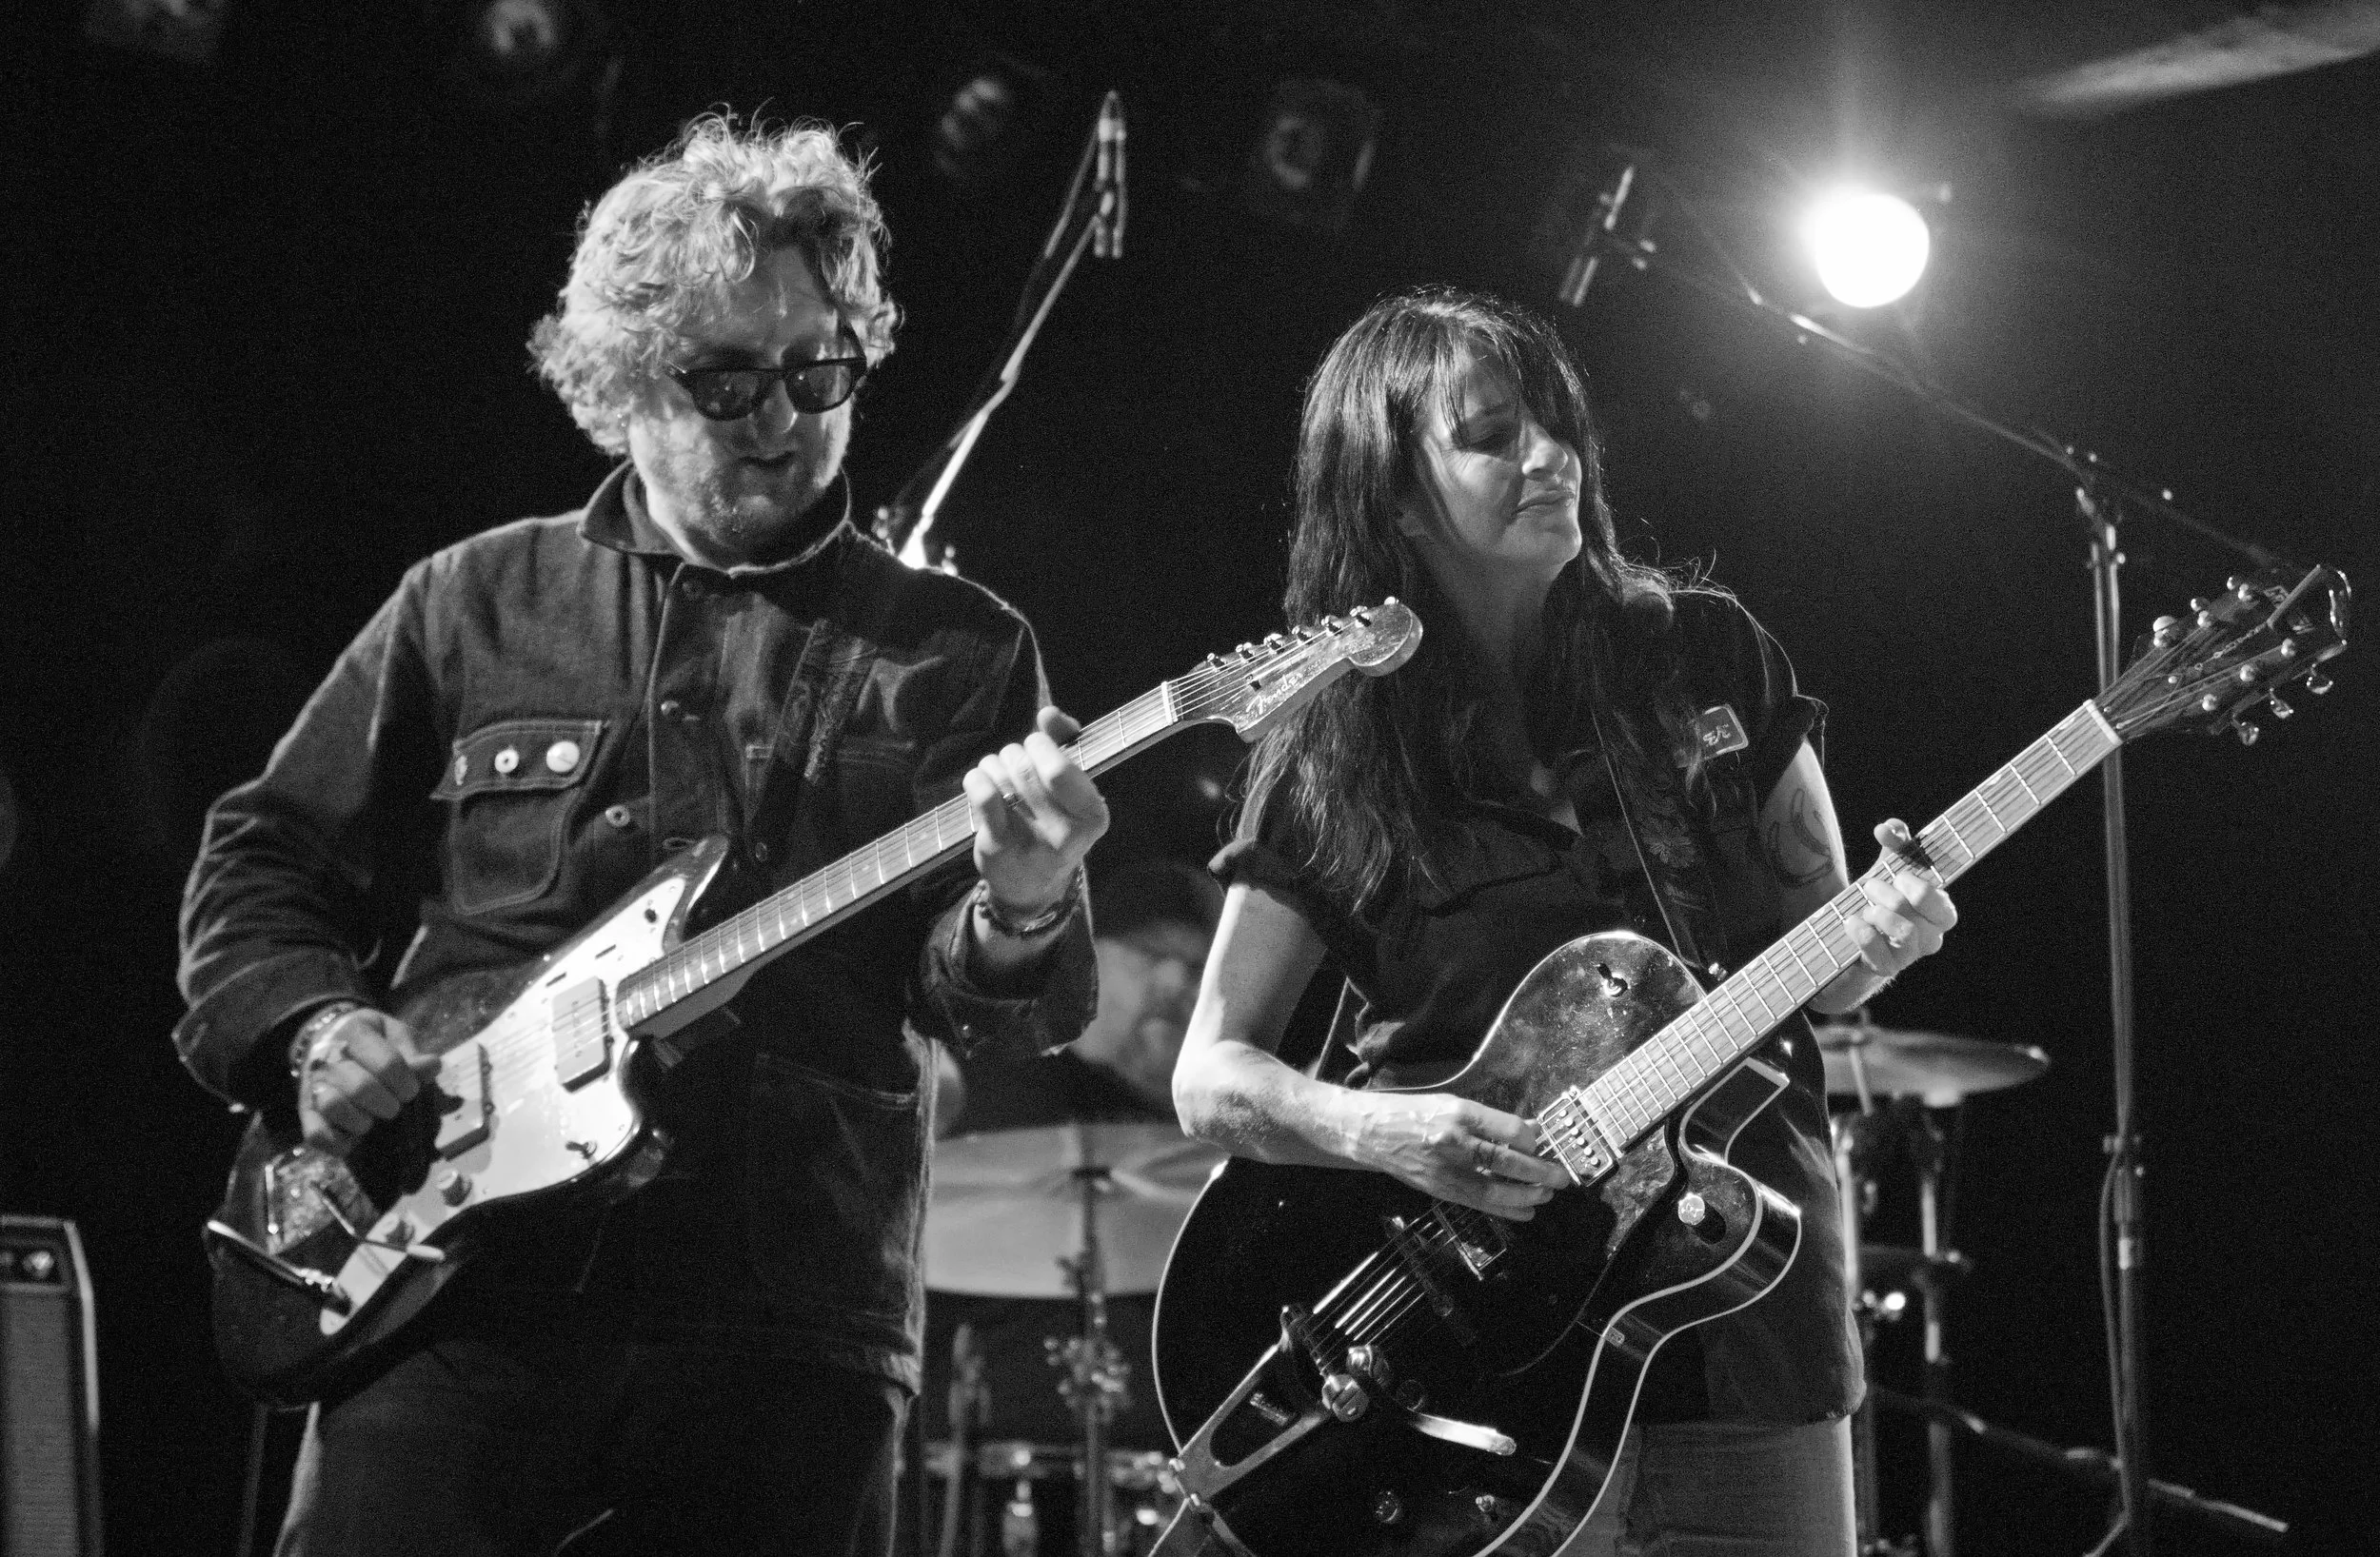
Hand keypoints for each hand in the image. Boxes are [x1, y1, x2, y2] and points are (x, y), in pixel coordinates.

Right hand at [295, 1008, 439, 1155]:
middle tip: (395, 1106)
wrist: (327, 1039)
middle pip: (361, 1087)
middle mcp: (328, 1058)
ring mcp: (313, 1085)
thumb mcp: (394, 1034)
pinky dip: (336, 1143)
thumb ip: (412, 1051)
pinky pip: (315, 1134)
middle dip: (388, 1103)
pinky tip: (355, 1140)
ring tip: (372, 1120)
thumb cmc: (371, 1039)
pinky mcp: (306, 1110)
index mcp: (355, 1032)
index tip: (412, 1089)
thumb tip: (433, 1067)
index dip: (406, 1082)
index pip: (388, 1063)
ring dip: (361, 1121)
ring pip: (332, 1106)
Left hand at [960, 705, 1109, 920]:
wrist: (1031, 886)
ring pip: (1001, 776)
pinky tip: (978, 781)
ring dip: (993, 765)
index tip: (1035, 746)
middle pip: (1025, 767)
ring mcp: (1031, 843)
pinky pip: (983, 795)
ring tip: (997, 775)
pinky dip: (976, 779)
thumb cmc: (1052, 823)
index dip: (1040, 745)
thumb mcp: (1070, 790)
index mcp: (1093, 815)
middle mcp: (1066, 834)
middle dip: (1013, 754)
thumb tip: (1049, 714)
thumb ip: (1064, 744)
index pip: (1057, 767)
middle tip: (1013, 763)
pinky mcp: (999, 848)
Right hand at [1344, 1092, 1568, 1220]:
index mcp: (1460, 1113)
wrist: (1371, 1132)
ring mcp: (1446, 1169)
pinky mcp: (1440, 1189)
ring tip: (1547, 1195)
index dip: (1533, 1140)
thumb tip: (1530, 1128)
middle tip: (1561, 1177)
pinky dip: (1506, 1209)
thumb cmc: (1413, 1112)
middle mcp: (1454, 1141)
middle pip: (1507, 1161)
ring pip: (1496, 1188)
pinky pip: (1480, 1203)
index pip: (1510, 1131)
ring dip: (1528, 1195)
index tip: (1540, 1143)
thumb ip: (1491, 1119)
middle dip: (1540, 1172)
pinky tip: (1526, 1211)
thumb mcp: (1453, 1104)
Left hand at [1843, 819, 1957, 978]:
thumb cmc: (1879, 896)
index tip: (1899, 877)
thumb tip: (1888, 827)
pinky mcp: (1884, 968)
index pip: (1945, 909)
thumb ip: (1894, 842)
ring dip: (1881, 914)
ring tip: (1864, 906)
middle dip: (1891, 896)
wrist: (1851, 932)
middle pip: (1921, 917)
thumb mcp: (1888, 866)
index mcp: (1937, 914)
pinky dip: (1863, 935)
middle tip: (1870, 886)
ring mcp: (1908, 956)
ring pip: (1905, 934)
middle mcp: (1929, 938)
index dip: (1923, 892)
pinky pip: (1880, 955)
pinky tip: (1851, 922)